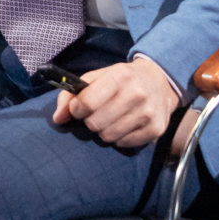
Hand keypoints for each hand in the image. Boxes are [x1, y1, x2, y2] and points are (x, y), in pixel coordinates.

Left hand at [49, 55, 183, 150]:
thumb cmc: (122, 79)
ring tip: (111, 119)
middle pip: (95, 123)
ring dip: (104, 130)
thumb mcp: (97, 77)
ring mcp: (148, 113)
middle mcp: (136, 94)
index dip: (76, 110)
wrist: (160, 81)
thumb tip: (58, 118)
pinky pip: (123, 143)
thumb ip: (72, 94)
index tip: (78, 109)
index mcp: (119, 76)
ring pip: (108, 136)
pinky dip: (119, 137)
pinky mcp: (156, 129)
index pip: (87, 103)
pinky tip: (124, 125)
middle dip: (90, 121)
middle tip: (96, 114)